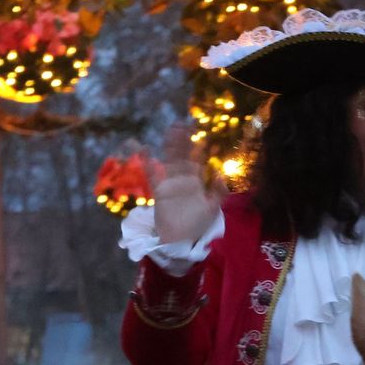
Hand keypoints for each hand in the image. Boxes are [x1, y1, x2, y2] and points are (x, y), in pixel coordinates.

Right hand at [151, 124, 225, 245]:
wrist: (180, 241)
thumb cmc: (197, 225)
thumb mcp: (213, 209)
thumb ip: (219, 192)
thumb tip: (221, 174)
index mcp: (198, 183)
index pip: (199, 161)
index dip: (201, 148)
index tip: (203, 133)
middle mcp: (183, 179)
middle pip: (183, 155)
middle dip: (183, 141)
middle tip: (182, 123)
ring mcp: (170, 184)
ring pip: (169, 160)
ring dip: (170, 145)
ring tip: (171, 129)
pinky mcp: (159, 191)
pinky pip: (152, 174)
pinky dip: (147, 162)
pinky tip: (144, 148)